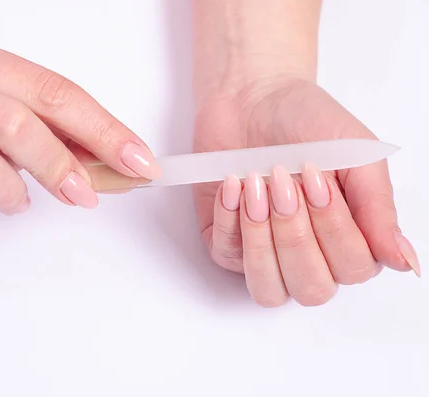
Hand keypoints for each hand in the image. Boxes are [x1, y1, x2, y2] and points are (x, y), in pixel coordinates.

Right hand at [0, 38, 159, 233]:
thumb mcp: (0, 111)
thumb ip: (54, 131)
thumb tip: (115, 161)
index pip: (54, 93)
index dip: (104, 131)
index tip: (139, 163)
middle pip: (19, 127)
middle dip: (63, 168)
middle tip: (84, 195)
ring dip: (14, 196)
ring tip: (12, 196)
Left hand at [194, 77, 419, 306]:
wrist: (252, 98)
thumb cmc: (306, 123)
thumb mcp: (354, 156)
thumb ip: (378, 208)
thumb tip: (406, 262)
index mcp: (350, 238)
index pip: (354, 268)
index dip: (335, 228)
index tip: (317, 178)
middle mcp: (310, 255)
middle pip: (312, 287)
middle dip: (296, 234)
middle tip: (284, 183)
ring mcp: (266, 254)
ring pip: (268, 289)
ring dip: (262, 239)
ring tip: (256, 187)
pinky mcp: (227, 244)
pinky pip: (228, 257)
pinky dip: (230, 220)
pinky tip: (233, 185)